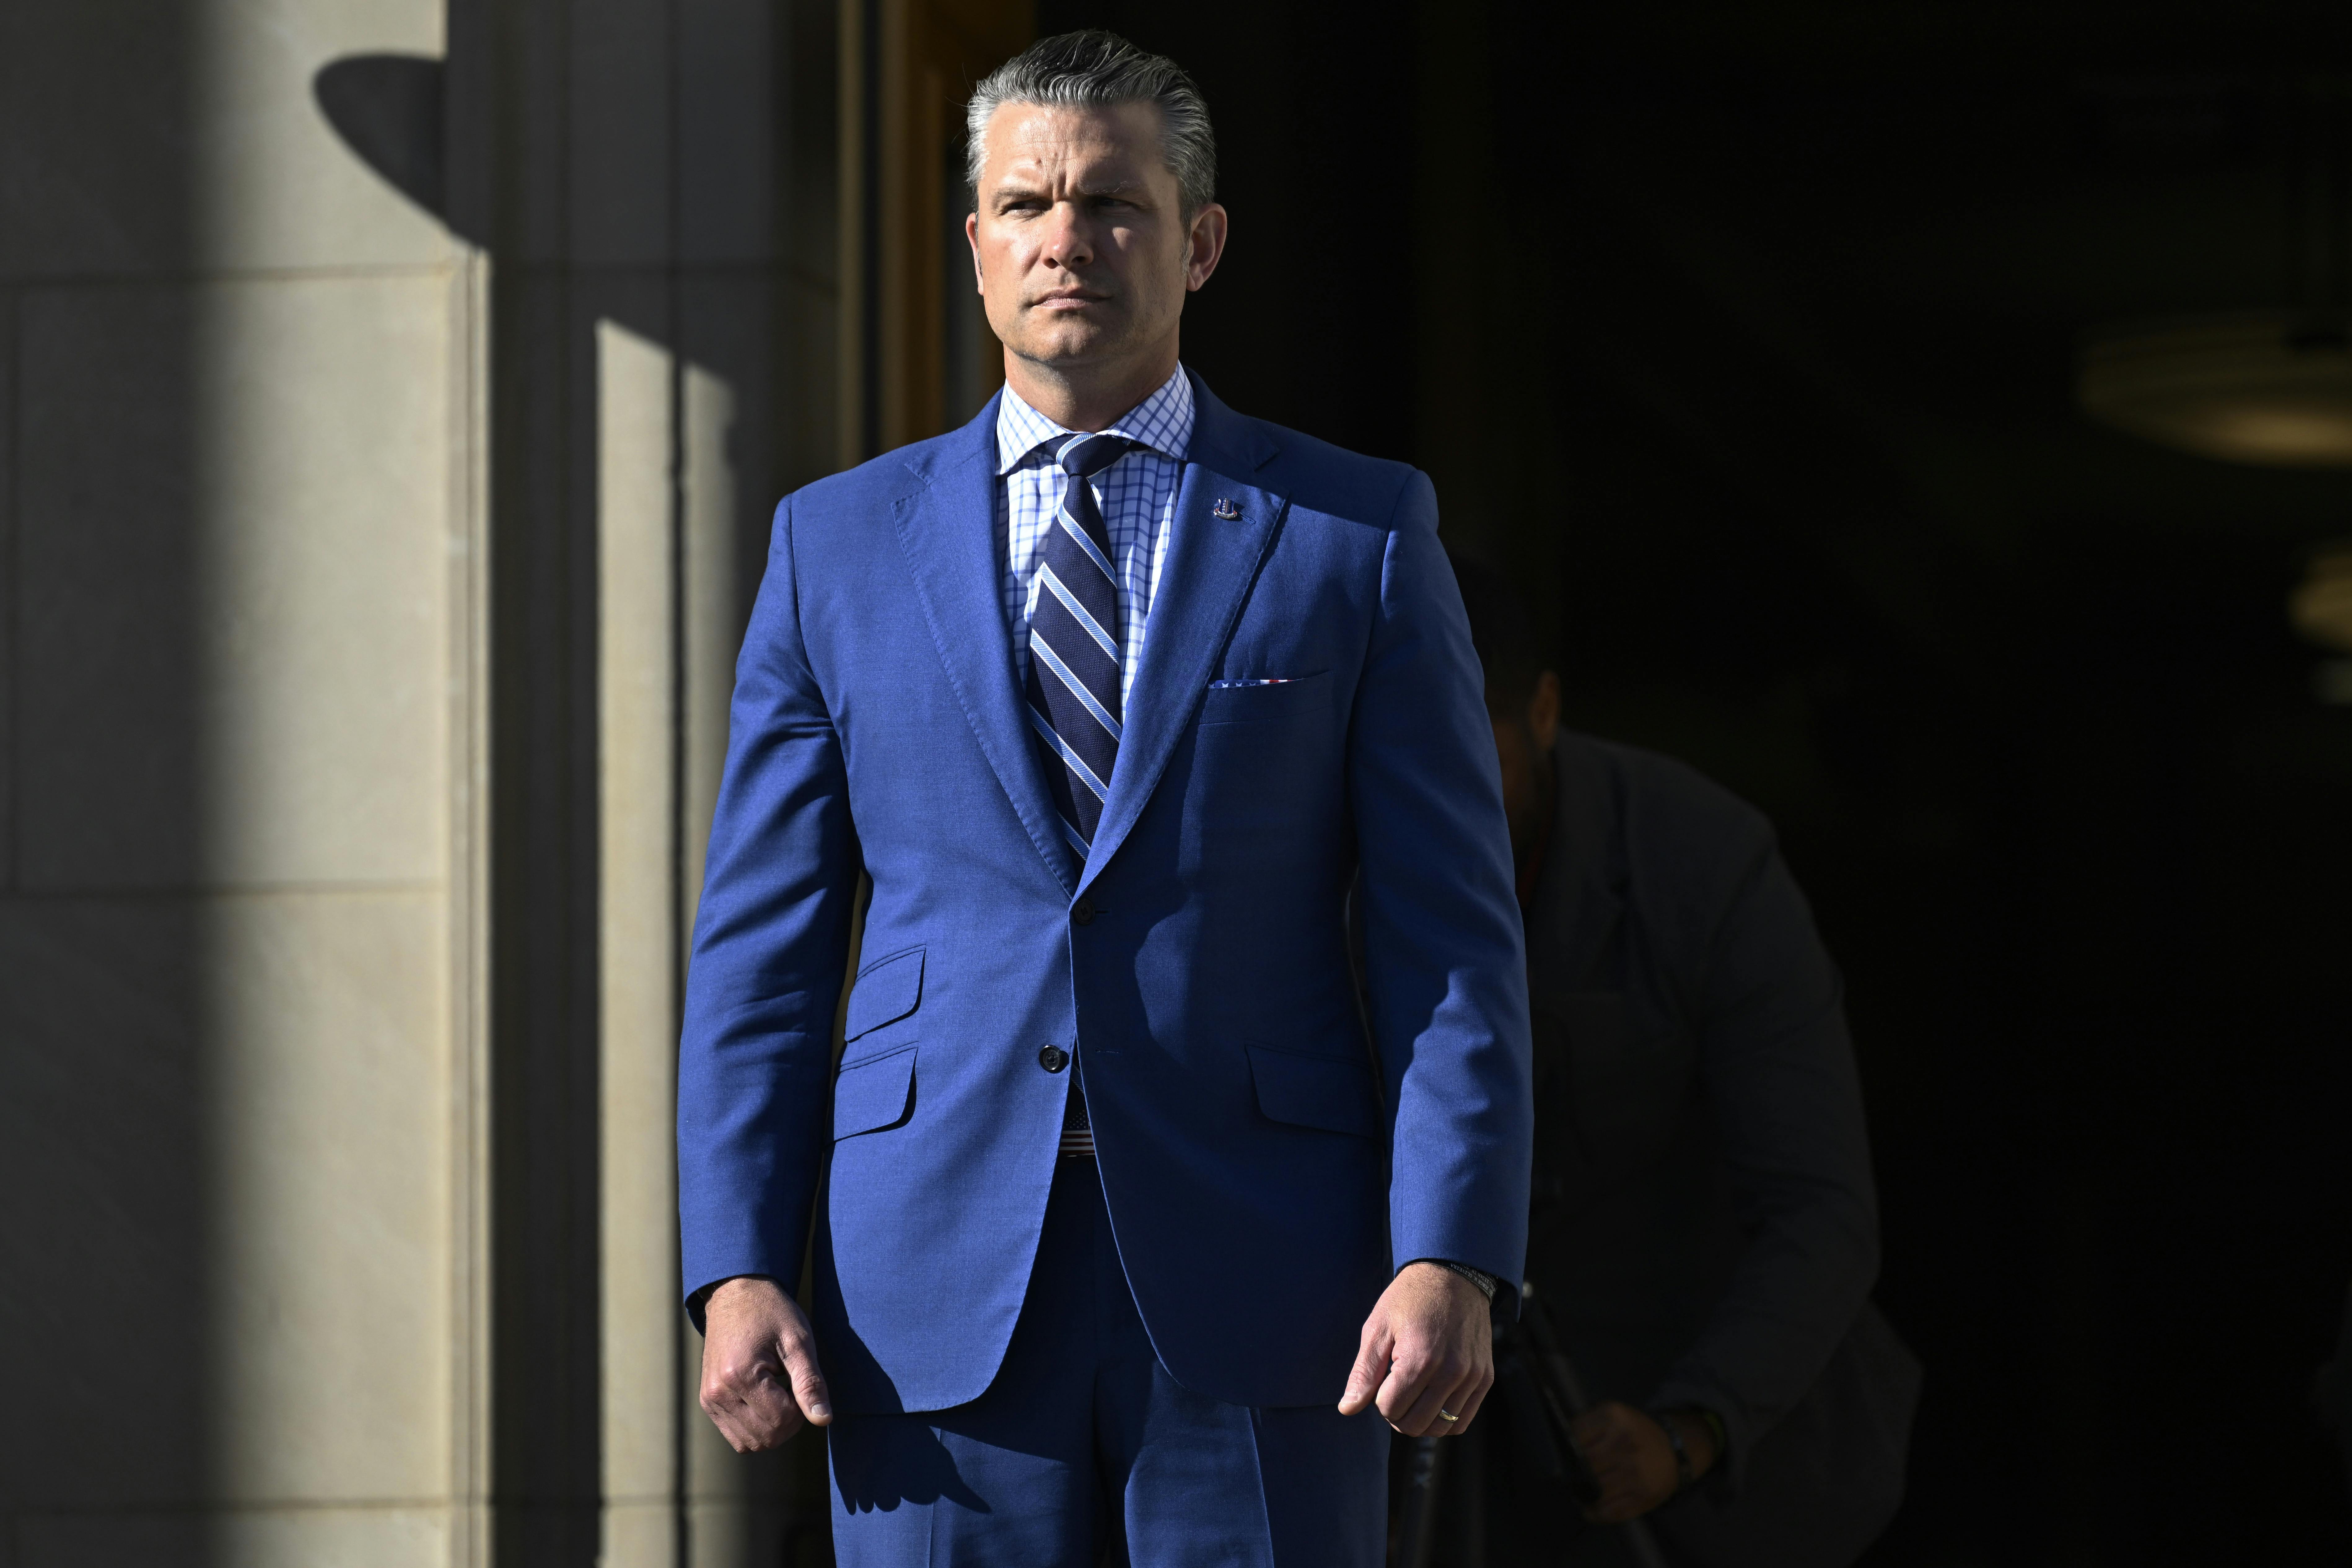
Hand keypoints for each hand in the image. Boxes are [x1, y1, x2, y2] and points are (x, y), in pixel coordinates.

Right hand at [697, 1276, 832, 1450]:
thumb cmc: (771, 1313)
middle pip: (766, 1438)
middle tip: (791, 1387)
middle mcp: (718, 1393)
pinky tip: (762, 1398)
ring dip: (771, 1426)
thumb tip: (823, 1420)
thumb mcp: (798, 1342)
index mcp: (740, 1375)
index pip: (781, 1421)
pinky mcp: (707, 1402)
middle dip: (788, 1421)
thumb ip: (810, 1383)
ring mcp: (709, 1399)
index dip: (800, 1409)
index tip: (799, 1381)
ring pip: (749, 1443)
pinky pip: (735, 1436)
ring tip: (776, 1391)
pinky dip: (755, 1426)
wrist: (736, 1294)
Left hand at [1337, 1261, 1493, 1436]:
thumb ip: (1363, 1372)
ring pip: (1439, 1428)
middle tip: (1395, 1388)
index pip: (1390, 1409)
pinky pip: (1462, 1421)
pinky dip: (1444, 1419)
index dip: (1379, 1399)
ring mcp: (1472, 1377)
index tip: (1383, 1378)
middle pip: (1414, 1424)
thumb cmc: (1410, 1298)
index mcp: (1420, 1358)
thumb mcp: (1378, 1328)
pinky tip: (1432, 1399)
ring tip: (1413, 1393)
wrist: (1453, 1274)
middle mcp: (1451, 1372)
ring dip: (1419, 1419)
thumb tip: (1346, 1409)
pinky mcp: (1484, 1378)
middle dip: (1397, 1413)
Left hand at [1569, 1402, 1715, 1521]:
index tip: (1565, 1456)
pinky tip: (1591, 1509)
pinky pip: (1610, 1512)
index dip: (1567, 1449)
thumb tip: (1560, 1445)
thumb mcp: (1614, 1415)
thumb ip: (1587, 1425)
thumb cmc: (1636, 1433)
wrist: (1675, 1451)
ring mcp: (1636, 1473)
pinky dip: (1596, 1514)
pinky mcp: (1643, 1497)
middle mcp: (1627, 1445)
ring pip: (1595, 1491)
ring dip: (1582, 1496)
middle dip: (1574, 1474)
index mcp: (1616, 1418)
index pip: (1577, 1436)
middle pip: (1585, 1466)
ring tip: (1578, 1494)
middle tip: (1569, 1478)